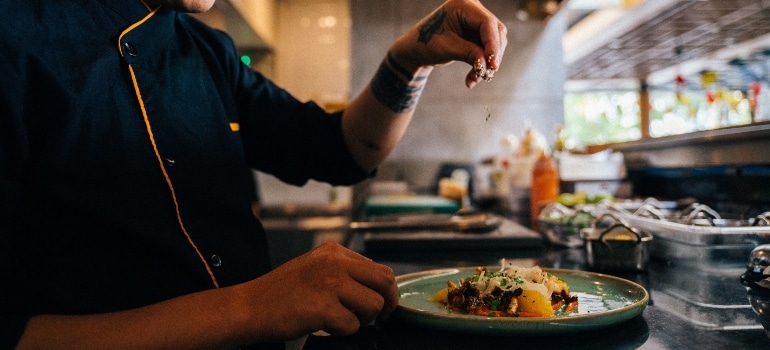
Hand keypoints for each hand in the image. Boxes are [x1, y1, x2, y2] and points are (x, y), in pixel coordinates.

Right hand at [237, 242, 396, 341]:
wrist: (250, 306)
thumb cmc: (280, 293)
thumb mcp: (315, 268)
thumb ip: (343, 271)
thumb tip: (375, 287)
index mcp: (334, 252)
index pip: (378, 268)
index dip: (385, 290)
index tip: (383, 302)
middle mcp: (335, 263)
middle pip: (385, 281)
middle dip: (388, 303)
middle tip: (381, 316)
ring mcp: (330, 283)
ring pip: (373, 305)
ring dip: (362, 319)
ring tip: (341, 320)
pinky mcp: (324, 307)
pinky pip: (353, 325)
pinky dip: (343, 331)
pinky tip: (325, 326)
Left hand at [389, 0, 507, 87]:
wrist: (416, 48)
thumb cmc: (426, 43)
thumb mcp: (447, 49)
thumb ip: (469, 54)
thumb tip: (488, 65)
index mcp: (462, 5)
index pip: (487, 23)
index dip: (493, 44)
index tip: (493, 65)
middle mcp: (473, 9)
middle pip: (495, 31)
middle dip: (492, 55)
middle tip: (487, 74)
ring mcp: (476, 21)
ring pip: (494, 42)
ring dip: (487, 63)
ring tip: (474, 79)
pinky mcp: (477, 33)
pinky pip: (487, 50)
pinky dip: (481, 65)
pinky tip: (471, 79)